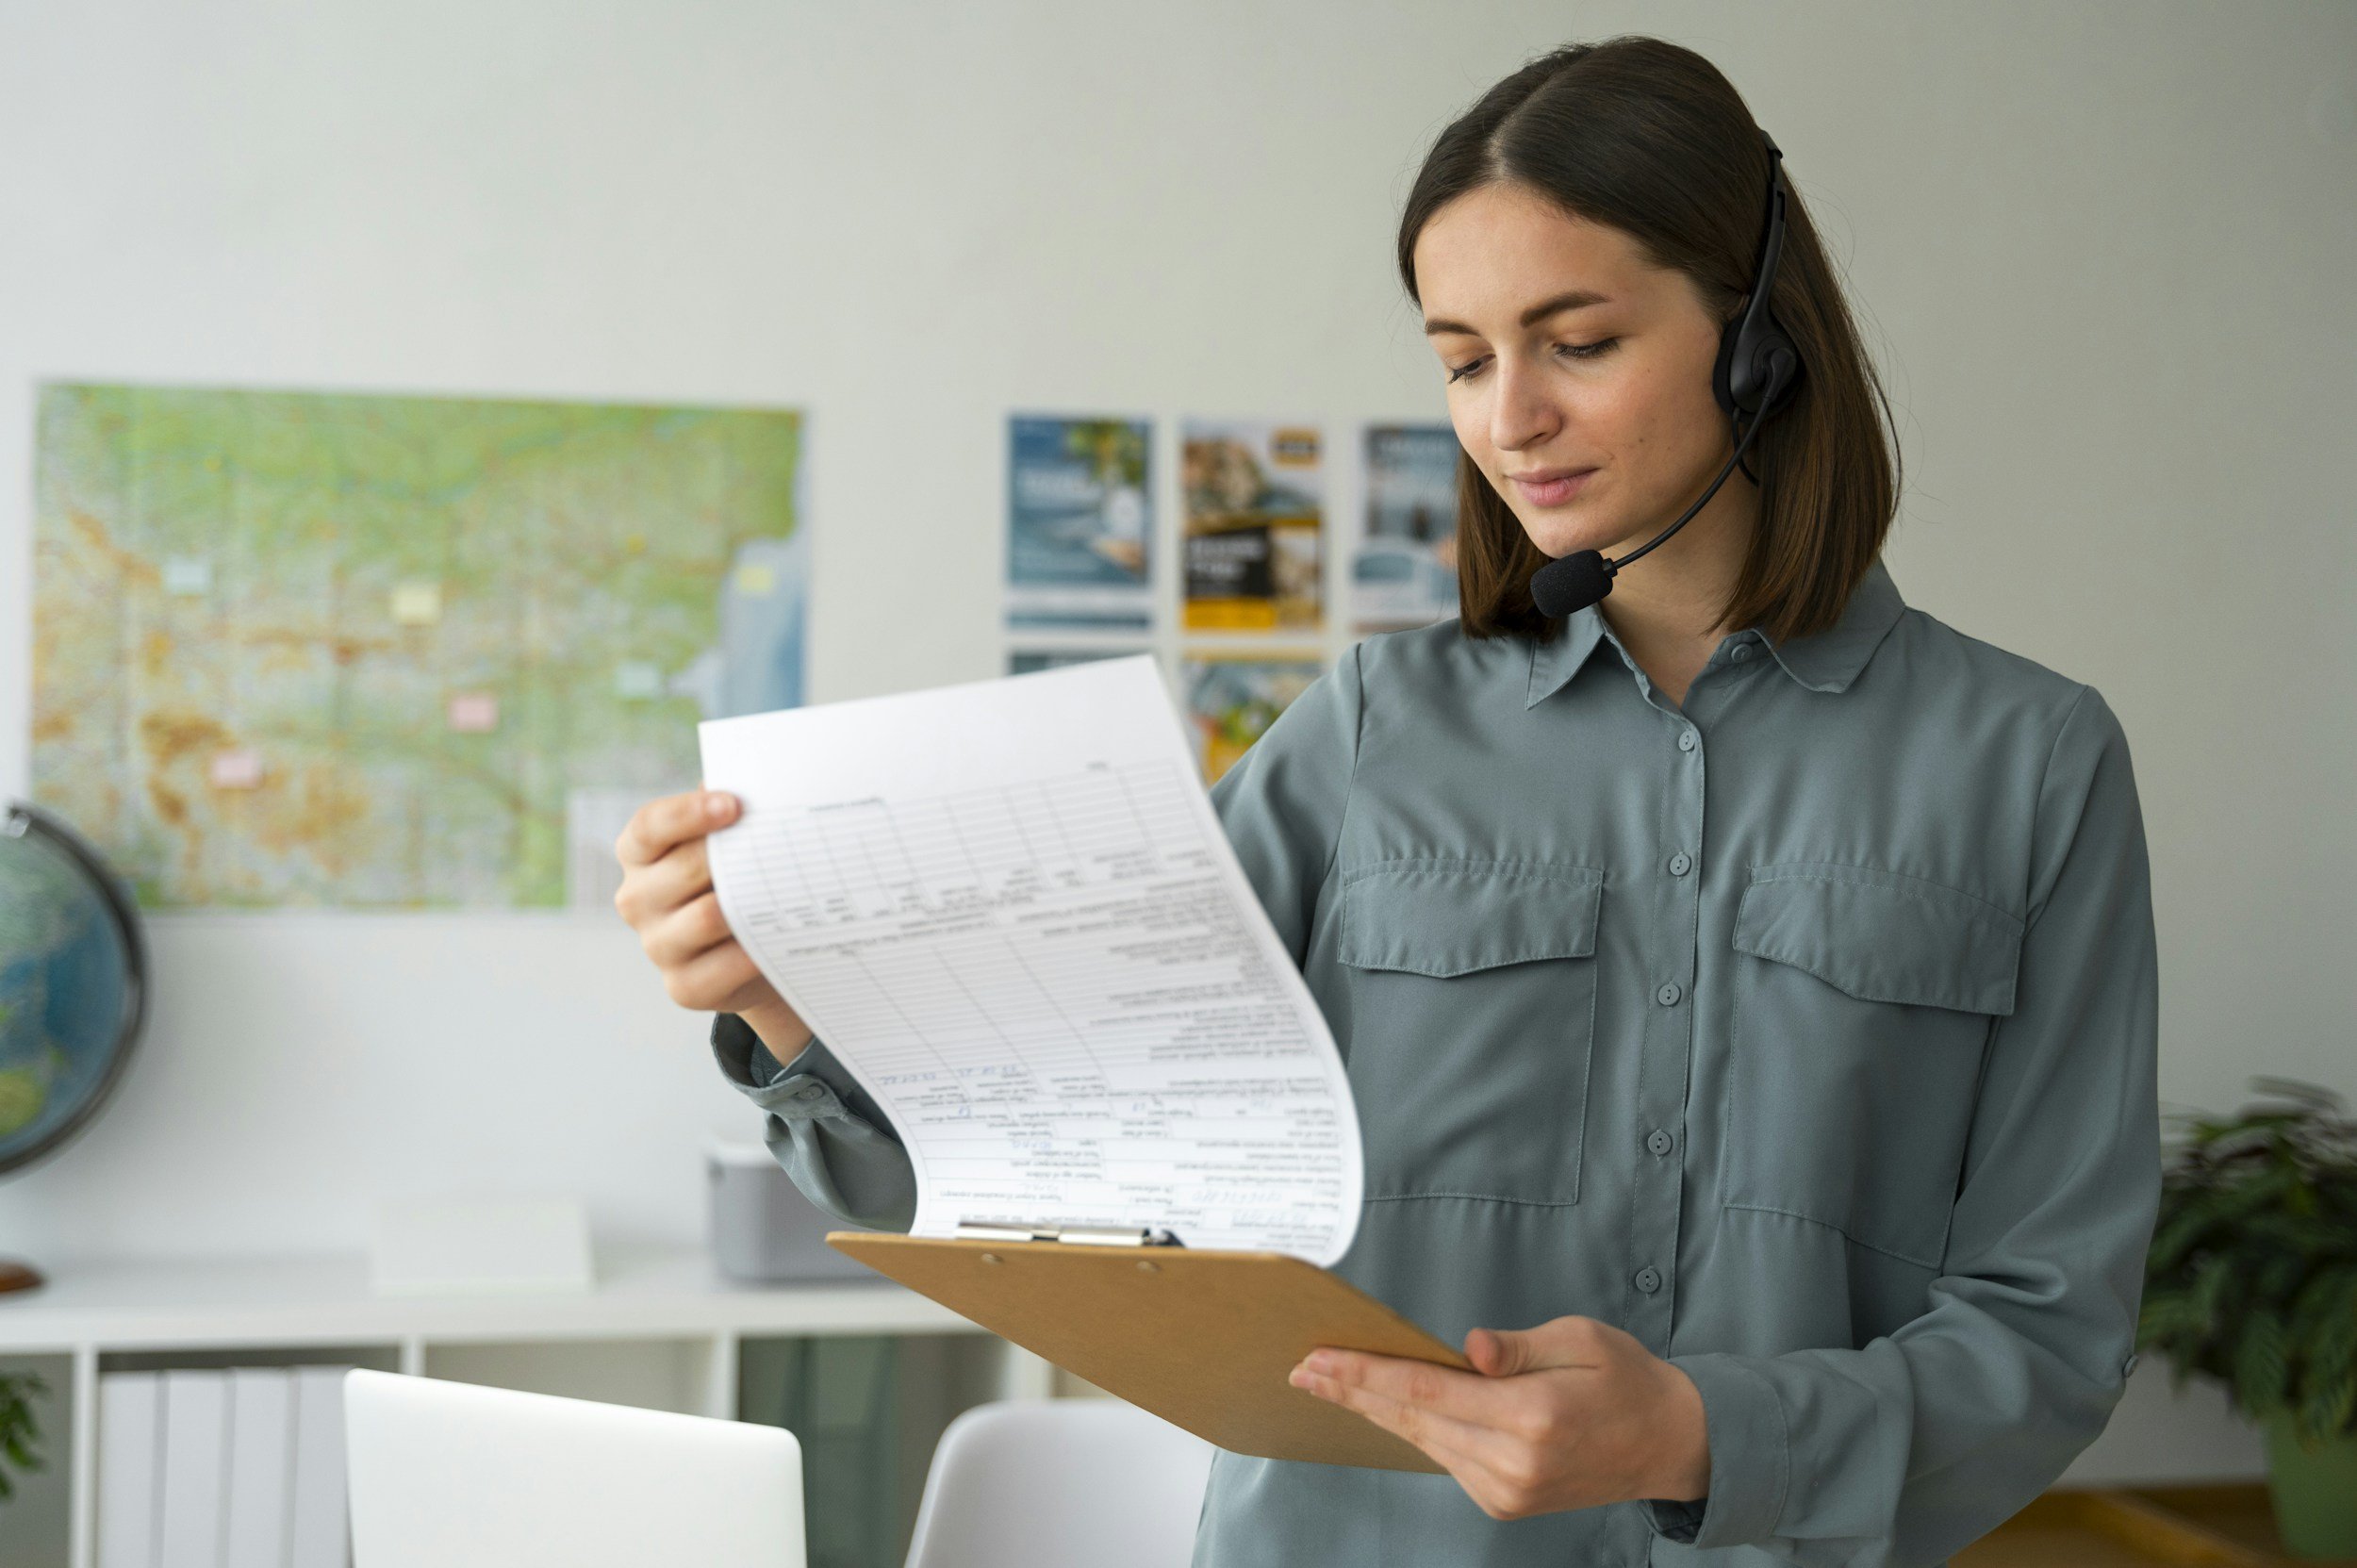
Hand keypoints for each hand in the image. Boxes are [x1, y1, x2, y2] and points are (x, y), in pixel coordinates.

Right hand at [613, 788, 810, 1054]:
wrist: (748, 953)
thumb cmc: (735, 879)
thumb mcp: (728, 843)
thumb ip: (732, 813)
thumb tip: (764, 784)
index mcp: (640, 853)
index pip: (650, 826)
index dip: (689, 812)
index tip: (734, 804)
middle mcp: (637, 898)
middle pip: (684, 870)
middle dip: (733, 857)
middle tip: (781, 847)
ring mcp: (657, 945)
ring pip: (706, 918)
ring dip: (748, 904)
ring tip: (787, 890)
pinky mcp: (683, 986)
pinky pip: (722, 967)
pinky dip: (752, 953)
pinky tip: (777, 937)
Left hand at [1287, 1315, 1708, 1521]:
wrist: (1670, 1443)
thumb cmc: (1627, 1379)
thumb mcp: (1581, 1339)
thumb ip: (1518, 1347)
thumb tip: (1466, 1349)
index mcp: (1532, 1416)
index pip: (1428, 1391)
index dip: (1368, 1374)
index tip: (1321, 1359)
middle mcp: (1514, 1461)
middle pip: (1413, 1421)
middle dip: (1354, 1391)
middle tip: (1303, 1369)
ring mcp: (1508, 1489)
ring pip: (1424, 1442)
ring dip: (1375, 1411)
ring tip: (1331, 1382)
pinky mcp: (1506, 1501)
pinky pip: (1446, 1458)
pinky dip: (1413, 1431)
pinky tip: (1384, 1407)